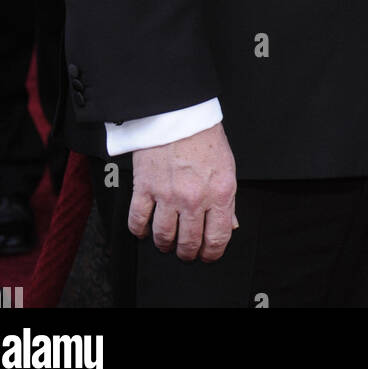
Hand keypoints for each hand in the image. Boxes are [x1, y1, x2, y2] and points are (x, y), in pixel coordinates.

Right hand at [128, 121, 237, 260]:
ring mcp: (168, 194)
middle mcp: (194, 198)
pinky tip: (144, 230)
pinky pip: (138, 221)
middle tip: (186, 251)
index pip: (218, 238)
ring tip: (166, 242)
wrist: (179, 112)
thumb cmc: (204, 137)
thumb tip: (229, 225)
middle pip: (189, 243)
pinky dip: (139, 231)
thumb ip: (227, 200)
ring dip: (165, 245)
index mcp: (220, 192)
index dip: (212, 254)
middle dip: (188, 253)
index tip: (207, 255)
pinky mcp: (145, 187)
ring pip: (163, 237)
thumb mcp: (227, 168)